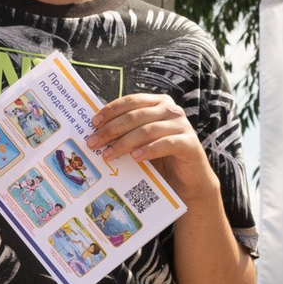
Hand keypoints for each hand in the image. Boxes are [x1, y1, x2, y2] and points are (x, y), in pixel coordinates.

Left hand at [88, 92, 211, 198]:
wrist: (187, 182)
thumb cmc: (161, 160)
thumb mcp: (140, 142)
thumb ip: (126, 132)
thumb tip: (96, 131)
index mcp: (158, 103)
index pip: (131, 101)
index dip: (111, 110)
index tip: (94, 123)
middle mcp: (171, 110)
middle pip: (136, 115)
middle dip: (111, 129)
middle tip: (93, 142)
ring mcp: (182, 126)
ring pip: (147, 130)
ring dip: (124, 143)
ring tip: (108, 155)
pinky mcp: (189, 143)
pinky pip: (165, 144)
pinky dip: (148, 150)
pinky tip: (135, 157)